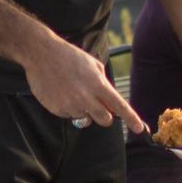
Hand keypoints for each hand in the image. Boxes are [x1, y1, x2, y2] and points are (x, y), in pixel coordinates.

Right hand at [24, 36, 142, 132]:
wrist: (41, 54)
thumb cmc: (69, 56)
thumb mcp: (92, 64)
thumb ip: (103, 82)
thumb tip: (108, 99)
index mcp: (98, 84)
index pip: (119, 106)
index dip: (132, 119)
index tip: (140, 128)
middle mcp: (86, 97)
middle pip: (105, 120)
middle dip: (105, 117)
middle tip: (99, 107)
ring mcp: (71, 105)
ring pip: (85, 118)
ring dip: (83, 110)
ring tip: (72, 92)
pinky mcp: (57, 109)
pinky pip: (69, 115)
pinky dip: (68, 108)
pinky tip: (61, 93)